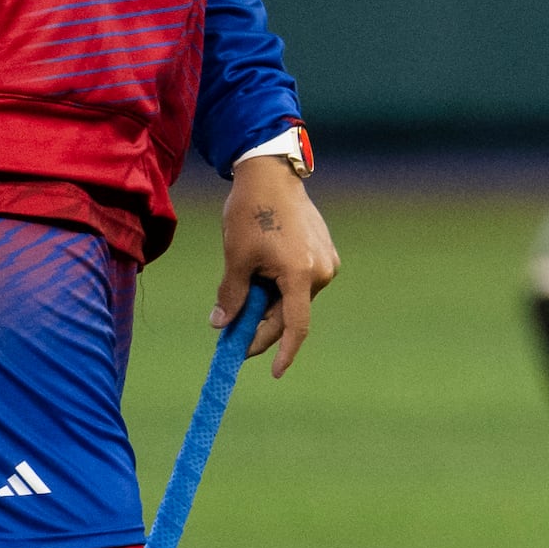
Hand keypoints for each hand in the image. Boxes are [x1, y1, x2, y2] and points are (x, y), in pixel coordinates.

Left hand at [214, 155, 339, 377]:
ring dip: (270, 306)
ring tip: (243, 296)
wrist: (272, 175)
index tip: (273, 372)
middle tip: (232, 337)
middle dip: (262, 327)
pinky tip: (260, 278)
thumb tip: (222, 325)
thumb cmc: (251, 213)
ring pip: (295, 298)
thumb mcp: (235, 257)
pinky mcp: (325, 252)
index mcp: (300, 275)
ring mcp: (326, 261)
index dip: (283, 351)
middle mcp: (321, 271)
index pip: (295, 327)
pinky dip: (280, 289)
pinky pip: (301, 281)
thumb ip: (232, 295)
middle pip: (291, 314)